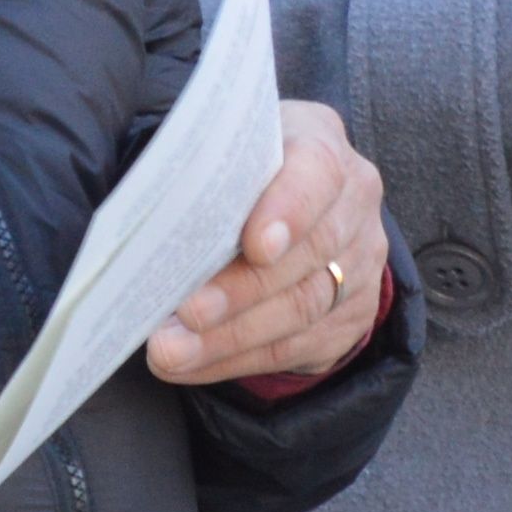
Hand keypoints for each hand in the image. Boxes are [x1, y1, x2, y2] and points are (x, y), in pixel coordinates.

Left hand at [147, 99, 392, 387]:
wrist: (291, 207)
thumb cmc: (241, 177)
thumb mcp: (228, 155)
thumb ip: (205, 177)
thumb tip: (150, 216)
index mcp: (322, 148)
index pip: (317, 173)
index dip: (288, 210)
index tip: (255, 246)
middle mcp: (353, 205)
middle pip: (310, 253)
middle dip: (243, 290)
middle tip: (186, 314)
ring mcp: (360, 264)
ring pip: (303, 309)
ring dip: (231, 336)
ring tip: (172, 351)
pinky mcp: (350, 317)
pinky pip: (297, 347)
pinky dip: (237, 359)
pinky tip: (193, 363)